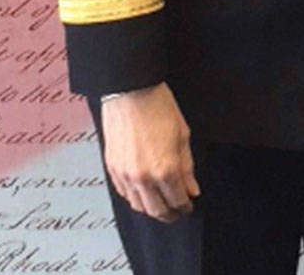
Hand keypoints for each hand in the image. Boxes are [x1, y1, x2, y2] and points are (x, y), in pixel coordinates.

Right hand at [100, 83, 198, 221]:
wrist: (130, 90)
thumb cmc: (157, 106)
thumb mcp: (182, 136)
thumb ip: (187, 168)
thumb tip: (191, 189)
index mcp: (165, 170)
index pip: (178, 202)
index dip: (186, 206)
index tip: (189, 204)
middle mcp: (143, 177)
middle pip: (157, 211)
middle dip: (170, 213)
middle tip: (177, 210)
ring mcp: (125, 174)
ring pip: (138, 206)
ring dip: (151, 208)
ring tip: (160, 202)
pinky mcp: (112, 167)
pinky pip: (123, 193)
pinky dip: (134, 197)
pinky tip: (143, 191)